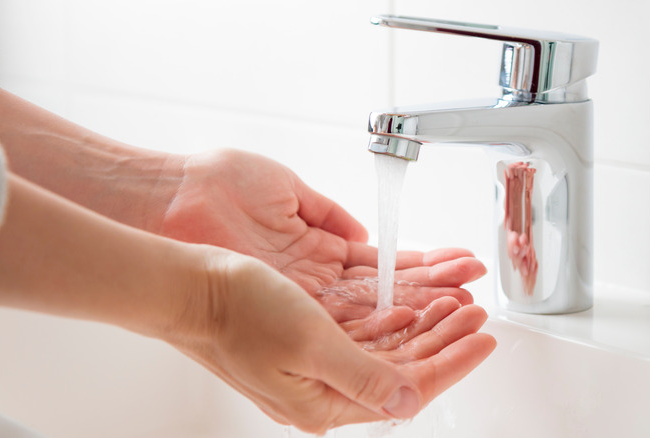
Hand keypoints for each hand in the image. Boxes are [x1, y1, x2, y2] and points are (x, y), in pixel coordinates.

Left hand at [160, 149, 486, 320]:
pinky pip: (352, 326)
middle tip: (476, 299)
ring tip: (467, 312)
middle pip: (391, 299)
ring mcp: (306, 305)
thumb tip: (363, 233)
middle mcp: (317, 287)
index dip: (426, 269)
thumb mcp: (289, 191)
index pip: (385, 270)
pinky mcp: (292, 316)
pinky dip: (391, 323)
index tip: (460, 268)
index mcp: (319, 253)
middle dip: (438, 298)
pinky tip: (425, 321)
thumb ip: (330, 216)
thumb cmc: (217, 188)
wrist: (173, 203)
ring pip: (379, 317)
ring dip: (426, 313)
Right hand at [177, 252, 494, 433]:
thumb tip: (407, 401)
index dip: (452, 363)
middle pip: (403, 369)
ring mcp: (315, 367)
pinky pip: (363, 338)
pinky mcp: (308, 345)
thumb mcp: (311, 344)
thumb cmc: (240, 312)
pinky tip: (410, 306)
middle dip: (445, 340)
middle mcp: (322, 390)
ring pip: (388, 351)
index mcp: (324, 401)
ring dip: (423, 328)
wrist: (193, 290)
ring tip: (454, 305)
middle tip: (477, 316)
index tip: (483, 341)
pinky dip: (392, 321)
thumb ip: (364, 376)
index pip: (408, 388)